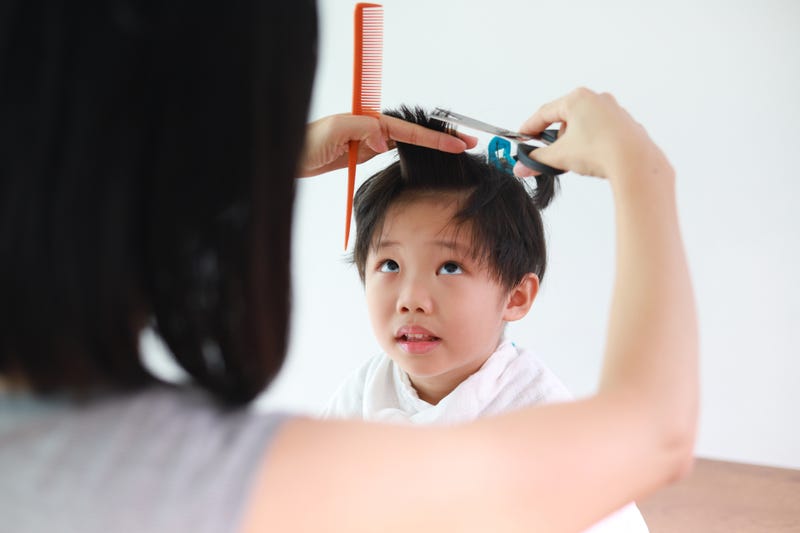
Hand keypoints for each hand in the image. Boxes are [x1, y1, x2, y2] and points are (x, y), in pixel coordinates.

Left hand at [299, 113, 477, 176]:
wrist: (290, 156)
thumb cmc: (307, 142)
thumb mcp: (334, 132)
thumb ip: (362, 130)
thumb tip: (385, 139)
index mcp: (369, 121)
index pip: (410, 130)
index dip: (434, 138)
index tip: (456, 143)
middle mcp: (373, 128)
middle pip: (415, 132)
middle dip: (441, 138)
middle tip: (468, 143)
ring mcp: (370, 140)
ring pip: (408, 141)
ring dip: (431, 145)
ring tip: (455, 149)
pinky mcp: (364, 152)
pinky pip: (394, 150)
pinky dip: (413, 152)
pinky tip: (425, 157)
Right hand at [513, 88, 669, 181]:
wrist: (634, 162)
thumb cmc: (599, 150)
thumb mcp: (559, 156)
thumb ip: (537, 160)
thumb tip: (522, 167)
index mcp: (577, 99)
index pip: (545, 113)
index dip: (530, 127)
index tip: (522, 137)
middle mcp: (597, 99)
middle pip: (565, 119)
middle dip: (555, 139)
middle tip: (549, 155)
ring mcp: (614, 111)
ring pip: (584, 126)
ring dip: (574, 142)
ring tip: (575, 160)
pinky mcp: (625, 125)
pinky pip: (601, 133)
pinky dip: (591, 144)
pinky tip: (592, 158)